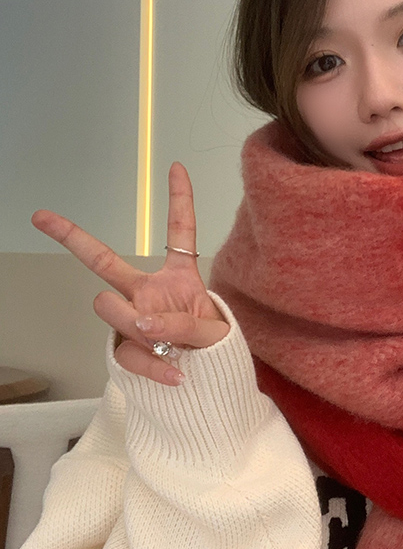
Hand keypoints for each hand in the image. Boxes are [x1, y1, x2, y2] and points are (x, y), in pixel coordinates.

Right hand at [32, 162, 229, 385]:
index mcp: (180, 278)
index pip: (180, 234)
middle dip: (73, 238)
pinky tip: (175, 374)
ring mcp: (133, 318)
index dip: (180, 200)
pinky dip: (153, 366)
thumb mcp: (214, 334)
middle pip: (105, 261)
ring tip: (172, 347)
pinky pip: (128, 353)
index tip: (176, 166)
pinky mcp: (125, 347)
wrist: (209, 382)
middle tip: (43, 217)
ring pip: (110, 308)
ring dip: (141, 328)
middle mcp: (149, 293)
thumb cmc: (214, 349)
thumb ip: (184, 325)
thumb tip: (143, 321)